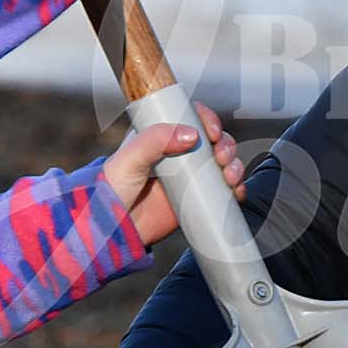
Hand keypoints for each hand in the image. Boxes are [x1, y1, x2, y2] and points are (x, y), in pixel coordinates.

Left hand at [103, 103, 244, 247]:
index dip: (207, 119)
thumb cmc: (112, 191)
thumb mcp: (129, 159)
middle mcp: (177, 154)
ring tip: (229, 176)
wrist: (114, 230)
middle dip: (225, 144)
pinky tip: (235, 191)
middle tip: (221, 156)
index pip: (190, 117)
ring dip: (234, 165)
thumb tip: (191, 134)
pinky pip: (224, 190)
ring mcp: (190, 177)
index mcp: (160, 137)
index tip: (211, 131)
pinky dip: (236, 188)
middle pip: (213, 139)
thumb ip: (154, 140)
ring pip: (223, 162)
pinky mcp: (197, 199)